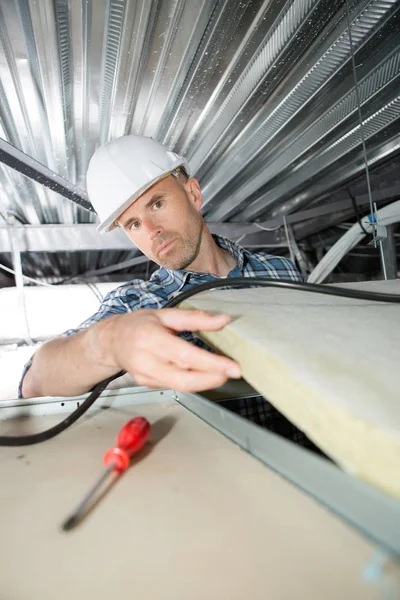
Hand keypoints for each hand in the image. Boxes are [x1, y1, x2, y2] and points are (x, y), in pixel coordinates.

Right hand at [107, 309, 241, 392]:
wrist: (112, 341)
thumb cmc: (138, 324)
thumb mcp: (165, 313)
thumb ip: (195, 318)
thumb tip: (223, 320)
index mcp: (150, 338)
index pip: (185, 356)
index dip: (211, 364)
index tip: (232, 366)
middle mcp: (146, 361)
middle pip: (183, 379)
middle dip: (212, 379)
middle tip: (233, 372)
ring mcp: (145, 376)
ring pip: (180, 386)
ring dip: (205, 382)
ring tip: (222, 373)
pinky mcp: (147, 384)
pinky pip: (174, 386)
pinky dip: (192, 381)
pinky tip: (203, 375)